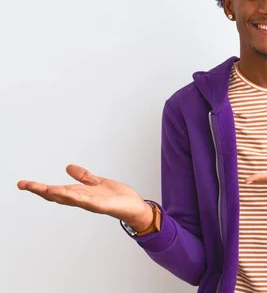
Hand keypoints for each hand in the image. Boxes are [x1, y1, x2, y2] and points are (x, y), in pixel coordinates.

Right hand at [17, 164, 152, 229]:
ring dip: (56, 194)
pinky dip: (81, 198)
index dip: (40, 187)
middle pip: (58, 195)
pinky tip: (71, 194)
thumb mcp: (97, 183)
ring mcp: (92, 203)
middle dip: (41, 190)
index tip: (24, 183)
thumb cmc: (117, 197)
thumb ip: (84, 176)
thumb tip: (68, 167)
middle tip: (24, 185)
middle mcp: (83, 200)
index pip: (56, 190)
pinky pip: (90, 202)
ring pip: (71, 198)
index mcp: (80, 194)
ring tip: (42, 188)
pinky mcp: (104, 206)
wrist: (134, 207)